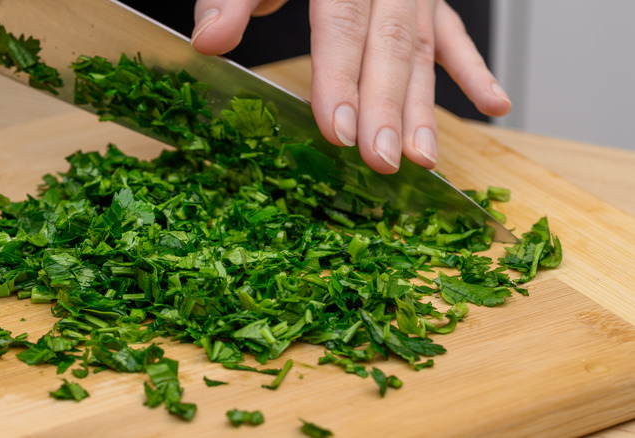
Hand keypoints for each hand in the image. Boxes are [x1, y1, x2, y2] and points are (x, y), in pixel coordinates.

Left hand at [191, 0, 510, 173]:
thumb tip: (208, 41)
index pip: (340, 24)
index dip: (339, 78)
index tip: (337, 131)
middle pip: (390, 45)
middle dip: (386, 108)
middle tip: (383, 161)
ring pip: (422, 48)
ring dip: (424, 106)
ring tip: (425, 158)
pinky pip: (452, 33)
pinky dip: (471, 69)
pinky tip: (493, 105)